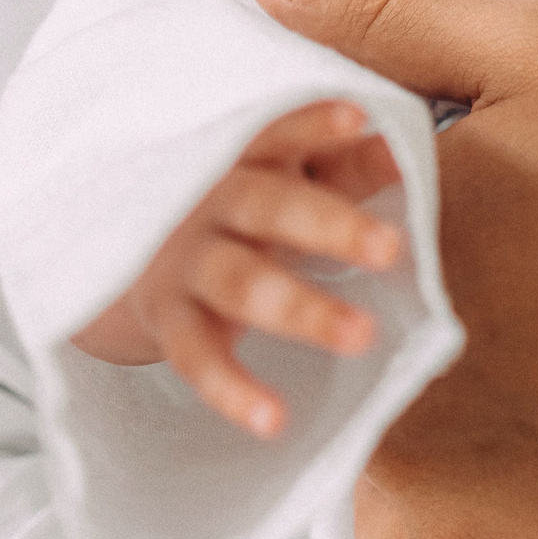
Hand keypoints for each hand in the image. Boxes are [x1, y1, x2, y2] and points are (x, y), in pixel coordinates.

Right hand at [71, 99, 402, 437]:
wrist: (129, 248)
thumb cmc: (244, 204)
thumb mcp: (289, 176)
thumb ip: (348, 166)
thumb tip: (408, 152)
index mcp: (246, 159)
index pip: (279, 132)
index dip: (313, 124)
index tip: (357, 118)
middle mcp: (210, 204)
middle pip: (268, 207)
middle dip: (329, 225)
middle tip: (390, 248)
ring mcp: (185, 262)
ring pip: (241, 283)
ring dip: (301, 310)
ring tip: (361, 335)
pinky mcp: (169, 319)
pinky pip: (199, 358)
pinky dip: (233, 391)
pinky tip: (272, 420)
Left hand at [247, 0, 537, 538]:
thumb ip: (393, 14)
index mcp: (376, 219)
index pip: (282, 203)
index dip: (332, 195)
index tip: (421, 198)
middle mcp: (362, 341)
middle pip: (300, 313)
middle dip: (347, 290)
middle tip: (476, 279)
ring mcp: (391, 454)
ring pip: (331, 414)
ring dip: (371, 385)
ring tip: (488, 353)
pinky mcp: (436, 536)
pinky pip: (377, 514)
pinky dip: (411, 481)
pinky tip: (492, 433)